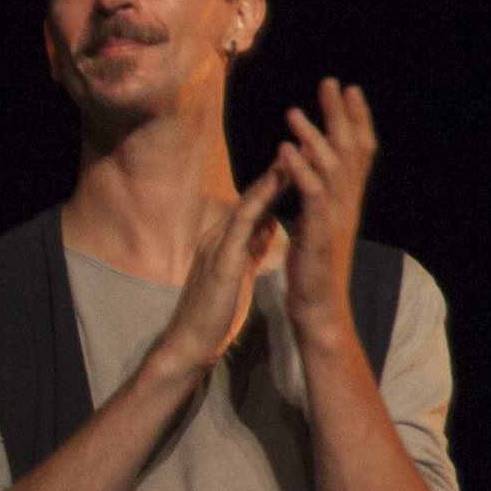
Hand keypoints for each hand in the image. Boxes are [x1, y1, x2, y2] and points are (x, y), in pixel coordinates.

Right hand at [139, 164, 292, 390]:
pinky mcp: (220, 259)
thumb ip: (250, 248)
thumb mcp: (237, 274)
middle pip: (251, 197)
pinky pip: (243, 224)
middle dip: (276, 172)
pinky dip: (260, 202)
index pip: (253, 206)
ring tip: (292, 158)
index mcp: (222, 242)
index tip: (299, 164)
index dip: (275, 183)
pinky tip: (274, 187)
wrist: (189, 342)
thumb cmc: (212, 315)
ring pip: (248, 204)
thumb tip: (269, 226)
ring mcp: (216, 245)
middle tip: (301, 148)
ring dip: (269, 180)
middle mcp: (217, 236)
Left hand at [272, 79, 377, 332]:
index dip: (356, 120)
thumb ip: (318, 200)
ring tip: (294, 111)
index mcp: (346, 201)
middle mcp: (347, 204)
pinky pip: (313, 194)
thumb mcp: (318, 227)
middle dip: (340, 114)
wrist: (318, 308)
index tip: (348, 90)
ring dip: (313, 136)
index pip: (357, 152)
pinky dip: (300, 169)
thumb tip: (313, 177)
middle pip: (350, 150)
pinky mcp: (319, 232)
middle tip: (331, 82)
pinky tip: (286, 149)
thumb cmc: (313, 271)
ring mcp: (335, 217)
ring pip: (331, 167)